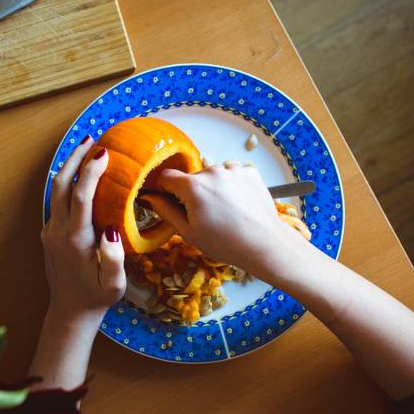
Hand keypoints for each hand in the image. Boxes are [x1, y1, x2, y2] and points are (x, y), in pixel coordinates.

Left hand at [41, 137, 125, 329]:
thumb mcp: (114, 284)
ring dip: (70, 167)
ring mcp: (51, 231)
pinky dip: (67, 182)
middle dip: (76, 158)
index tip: (104, 153)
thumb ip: (113, 258)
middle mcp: (59, 231)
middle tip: (92, 139)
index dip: (91, 172)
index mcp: (76, 240)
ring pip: (55, 190)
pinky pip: (56, 201)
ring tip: (86, 149)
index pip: (81, 196)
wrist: (69, 313)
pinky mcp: (49, 234)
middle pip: (62, 185)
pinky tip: (80, 176)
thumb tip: (110, 229)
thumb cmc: (97, 298)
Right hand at [143, 160, 304, 277]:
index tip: (167, 200)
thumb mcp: (188, 232)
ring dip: (212, 187)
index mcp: (193, 186)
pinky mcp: (249, 171)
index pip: (166, 177)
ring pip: (212, 174)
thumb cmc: (225, 244)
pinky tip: (237, 204)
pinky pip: (231, 174)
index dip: (163, 189)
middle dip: (191, 192)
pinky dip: (230, 185)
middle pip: (191, 177)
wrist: (265, 244)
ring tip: (223, 210)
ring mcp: (233, 169)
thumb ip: (165, 210)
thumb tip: (147, 197)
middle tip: (203, 215)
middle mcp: (212, 171)